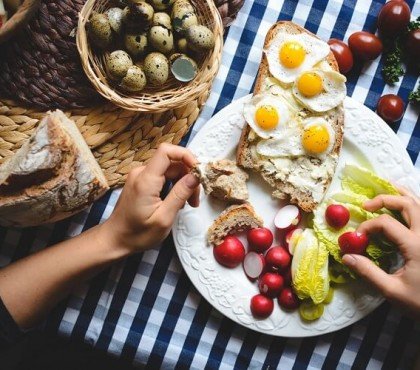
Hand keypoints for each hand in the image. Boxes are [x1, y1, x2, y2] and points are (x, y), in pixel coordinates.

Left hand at [103, 143, 199, 254]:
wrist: (115, 239)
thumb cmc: (137, 234)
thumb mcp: (164, 218)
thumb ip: (180, 194)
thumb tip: (195, 176)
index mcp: (146, 180)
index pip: (166, 151)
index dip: (186, 155)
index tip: (198, 171)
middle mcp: (141, 173)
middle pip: (172, 162)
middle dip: (188, 176)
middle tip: (195, 199)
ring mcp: (140, 177)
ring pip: (170, 170)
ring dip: (182, 183)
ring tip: (187, 204)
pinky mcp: (141, 182)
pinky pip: (163, 176)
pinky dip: (174, 186)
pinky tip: (176, 202)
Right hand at [342, 188, 419, 317]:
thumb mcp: (393, 291)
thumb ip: (369, 272)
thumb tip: (346, 257)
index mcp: (416, 246)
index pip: (386, 223)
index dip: (368, 226)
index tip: (357, 237)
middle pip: (407, 204)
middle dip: (384, 199)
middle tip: (366, 205)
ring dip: (401, 195)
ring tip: (386, 188)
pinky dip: (413, 204)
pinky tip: (403, 205)